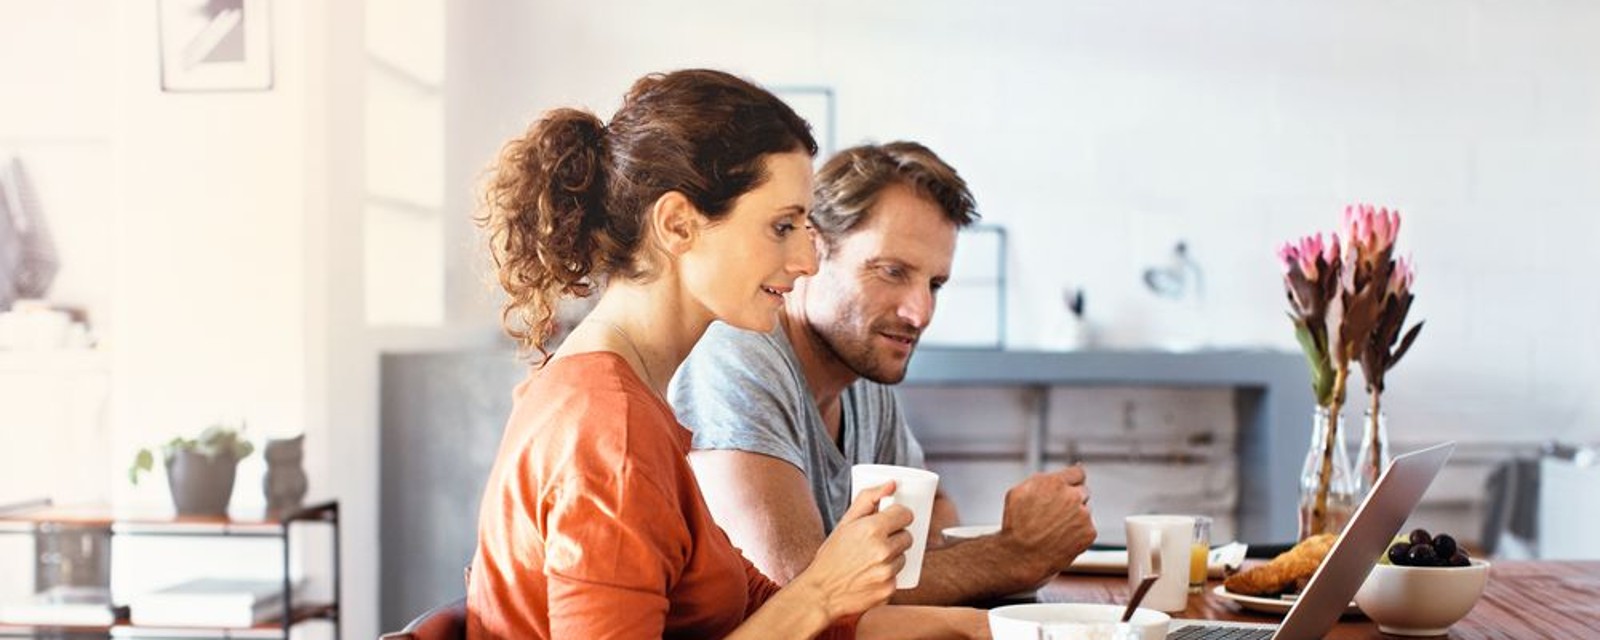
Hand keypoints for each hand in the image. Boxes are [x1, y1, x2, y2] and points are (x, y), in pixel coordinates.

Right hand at [791, 480, 914, 619]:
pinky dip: (887, 577)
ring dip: (893, 557)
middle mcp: (882, 551)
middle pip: (907, 536)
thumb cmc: (831, 556)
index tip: (892, 520)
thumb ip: (868, 498)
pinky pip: (898, 577)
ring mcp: (887, 572)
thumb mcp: (844, 523)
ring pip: (903, 557)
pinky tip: (870, 576)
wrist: (821, 593)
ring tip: (870, 561)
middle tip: (876, 543)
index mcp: (872, 529)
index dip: (898, 516)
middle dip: (895, 537)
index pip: (905, 514)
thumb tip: (892, 484)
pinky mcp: (889, 590)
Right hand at [999, 465, 1096, 573]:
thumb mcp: (1019, 492)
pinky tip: (1061, 538)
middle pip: (1083, 491)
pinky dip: (1078, 533)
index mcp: (1056, 483)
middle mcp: (1073, 497)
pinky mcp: (1089, 533)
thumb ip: (1041, 480)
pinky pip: (1087, 528)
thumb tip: (1053, 477)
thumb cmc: (1016, 525)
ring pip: (1085, 511)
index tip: (1074, 483)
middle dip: (1073, 499)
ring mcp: (1083, 515)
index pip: (1077, 473)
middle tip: (1057, 513)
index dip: (1073, 479)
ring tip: (1054, 529)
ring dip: (1075, 517)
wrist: (1022, 555)